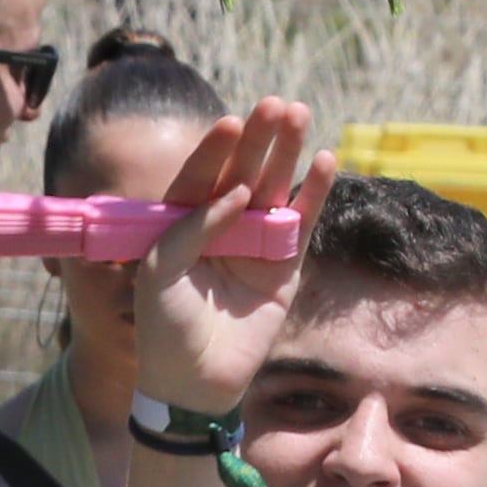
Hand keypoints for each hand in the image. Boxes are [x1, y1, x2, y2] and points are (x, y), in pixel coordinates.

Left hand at [131, 99, 330, 413]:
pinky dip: (313, 195)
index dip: (216, 149)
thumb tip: (237, 193)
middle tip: (276, 104)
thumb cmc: (165, 326)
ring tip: (300, 114)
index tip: (232, 123)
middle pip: (242, 172)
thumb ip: (193, 226)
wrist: (193, 382)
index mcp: (182, 224)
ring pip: (275, 189)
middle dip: (259, 139)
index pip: (201, 174)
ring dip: (288, 153)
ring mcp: (255, 245)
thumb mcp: (161, 269)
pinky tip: (325, 162)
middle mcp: (221, 227)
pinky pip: (301, 224)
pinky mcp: (284, 268)